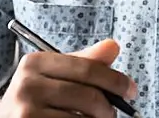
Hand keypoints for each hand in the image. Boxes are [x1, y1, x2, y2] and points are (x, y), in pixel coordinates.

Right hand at [0, 39, 137, 117]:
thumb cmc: (35, 97)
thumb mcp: (54, 74)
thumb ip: (84, 62)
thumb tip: (113, 47)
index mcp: (36, 62)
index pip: (86, 68)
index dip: (115, 80)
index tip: (131, 90)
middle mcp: (28, 84)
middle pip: (88, 96)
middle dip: (109, 107)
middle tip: (114, 113)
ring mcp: (26, 110)